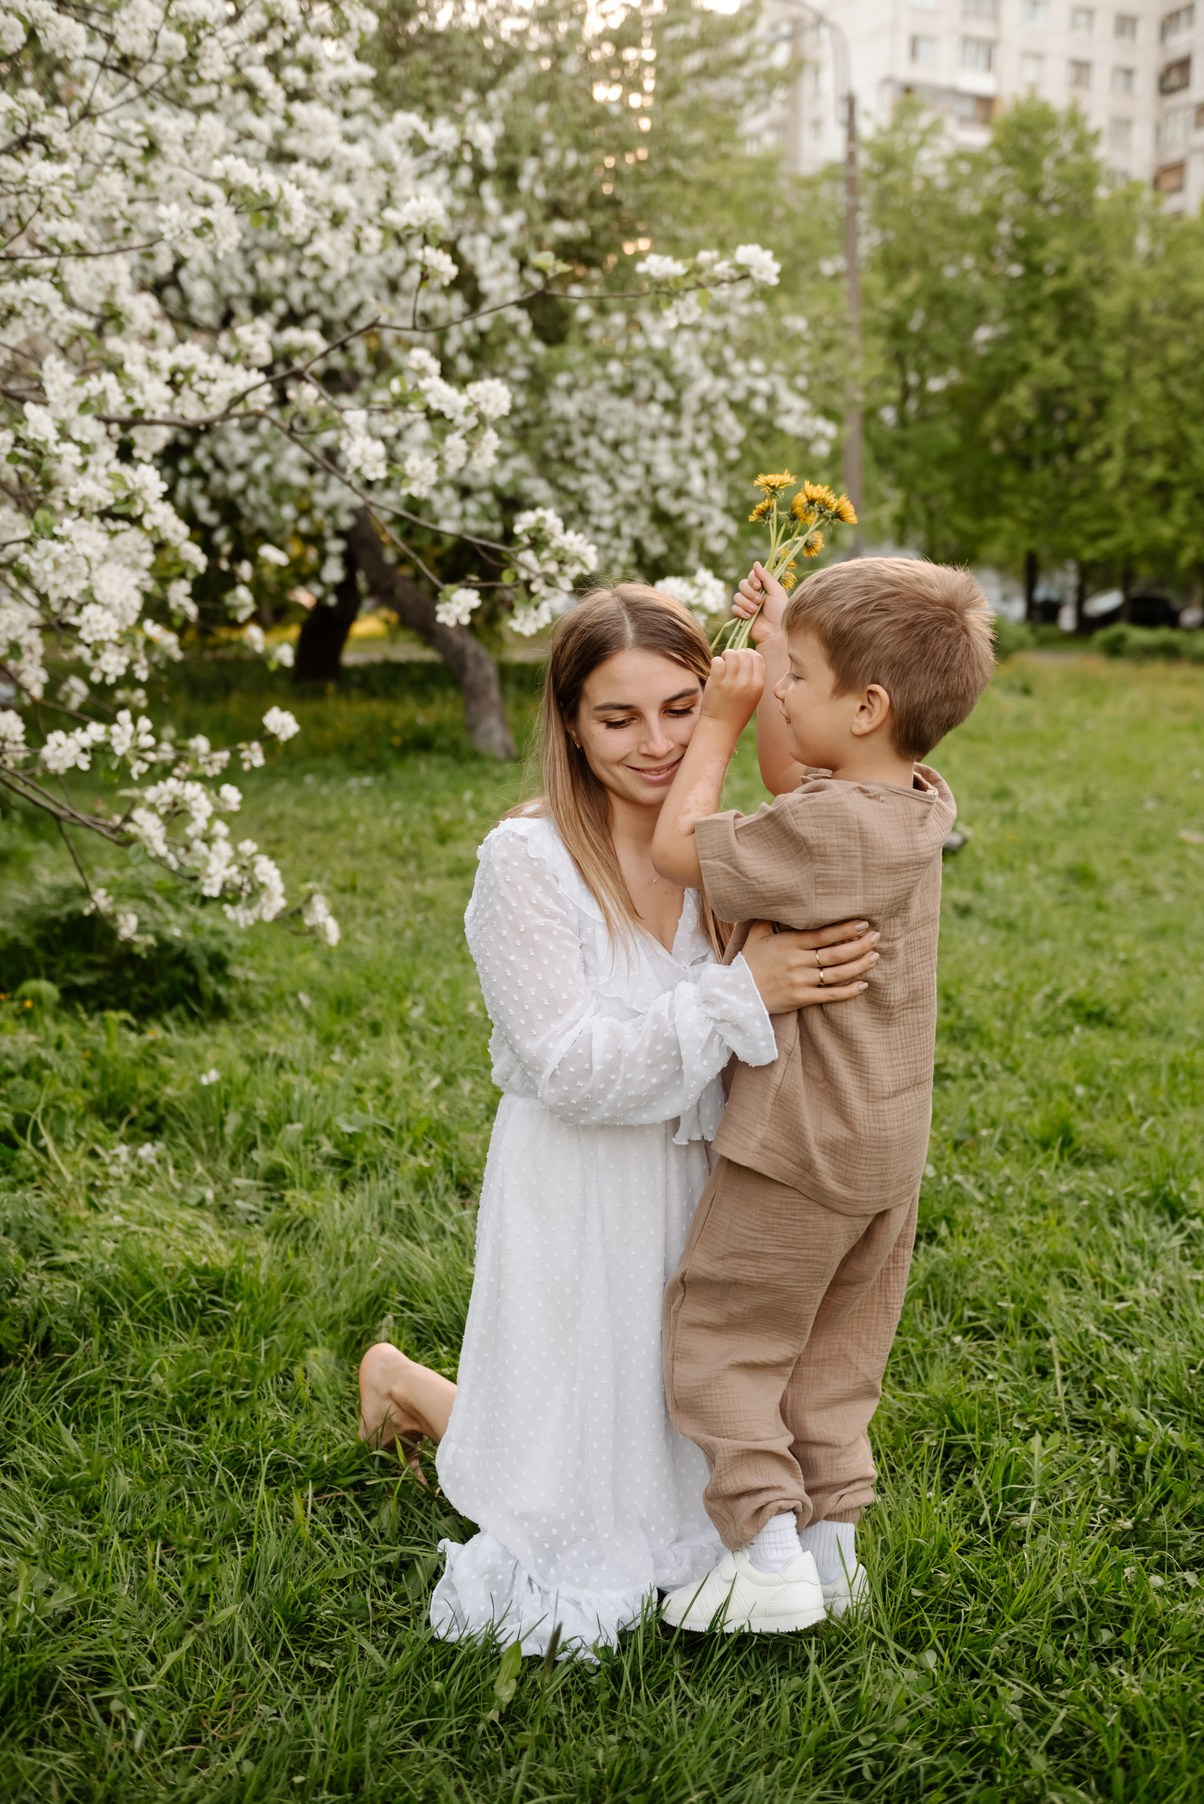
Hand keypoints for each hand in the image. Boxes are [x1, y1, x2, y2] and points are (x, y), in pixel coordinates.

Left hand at [699, 647, 762, 731]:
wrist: (721, 728)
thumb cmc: (736, 711)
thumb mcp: (753, 696)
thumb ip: (754, 677)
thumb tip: (748, 654)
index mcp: (758, 685)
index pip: (757, 657)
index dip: (748, 654)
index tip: (741, 659)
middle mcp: (746, 683)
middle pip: (744, 654)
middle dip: (736, 654)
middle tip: (729, 663)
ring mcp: (731, 683)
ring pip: (731, 654)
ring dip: (725, 656)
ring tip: (722, 664)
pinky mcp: (716, 684)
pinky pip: (718, 661)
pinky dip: (716, 662)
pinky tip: (715, 670)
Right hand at [732, 561, 788, 646]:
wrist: (775, 632)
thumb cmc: (780, 611)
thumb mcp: (776, 591)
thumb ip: (766, 576)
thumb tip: (756, 563)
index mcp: (764, 587)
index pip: (751, 576)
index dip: (752, 579)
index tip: (758, 585)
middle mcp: (754, 594)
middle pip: (742, 584)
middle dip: (749, 592)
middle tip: (759, 601)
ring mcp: (747, 605)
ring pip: (737, 596)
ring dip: (746, 603)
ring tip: (755, 611)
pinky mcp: (741, 616)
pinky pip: (734, 608)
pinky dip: (741, 612)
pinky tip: (749, 617)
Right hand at [741, 918, 879, 1013]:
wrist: (735, 996)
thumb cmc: (748, 963)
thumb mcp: (755, 935)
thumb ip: (769, 917)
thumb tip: (778, 898)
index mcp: (789, 944)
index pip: (823, 935)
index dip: (845, 929)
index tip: (863, 923)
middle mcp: (797, 962)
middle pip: (835, 953)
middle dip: (860, 944)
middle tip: (877, 937)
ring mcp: (800, 982)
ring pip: (837, 973)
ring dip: (859, 965)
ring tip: (875, 956)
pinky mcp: (801, 999)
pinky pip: (830, 995)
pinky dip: (848, 991)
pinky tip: (863, 984)